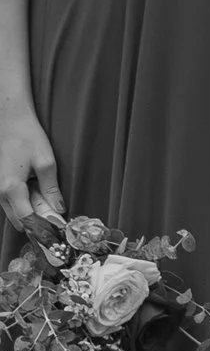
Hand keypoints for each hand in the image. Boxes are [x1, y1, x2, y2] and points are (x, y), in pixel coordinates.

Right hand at [0, 103, 61, 231]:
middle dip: (38, 223)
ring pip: (13, 212)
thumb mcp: (46, 163)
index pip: (27, 220)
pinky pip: (10, 202)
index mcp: (11, 188)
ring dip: (30, 213)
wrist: (8, 119)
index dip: (44, 228)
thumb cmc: (27, 137)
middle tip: (57, 218)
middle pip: (18, 220)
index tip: (59, 230)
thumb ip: (51, 190)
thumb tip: (58, 211)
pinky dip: (23, 204)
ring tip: (49, 205)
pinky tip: (37, 194)